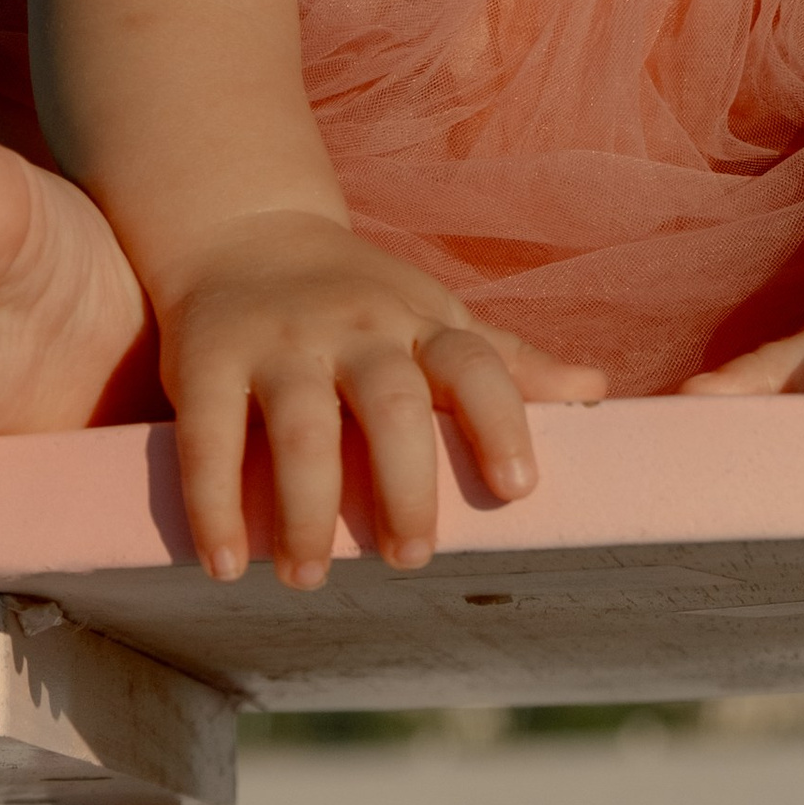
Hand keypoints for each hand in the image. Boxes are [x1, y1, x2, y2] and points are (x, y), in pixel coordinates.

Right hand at [152, 210, 603, 584]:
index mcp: (419, 321)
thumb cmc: (358, 296)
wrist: (244, 230)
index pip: (474, 364)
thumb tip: (596, 391)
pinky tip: (227, 561)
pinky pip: (209, 434)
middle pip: (391, 403)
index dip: (501, 419)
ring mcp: (280, 341)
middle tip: (411, 556)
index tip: (521, 486)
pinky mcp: (206, 358)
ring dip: (308, 508)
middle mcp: (355, 327)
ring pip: (301, 426)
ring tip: (308, 574)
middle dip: (405, 481)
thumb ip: (505, 362)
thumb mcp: (434, 315)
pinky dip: (215, 502)